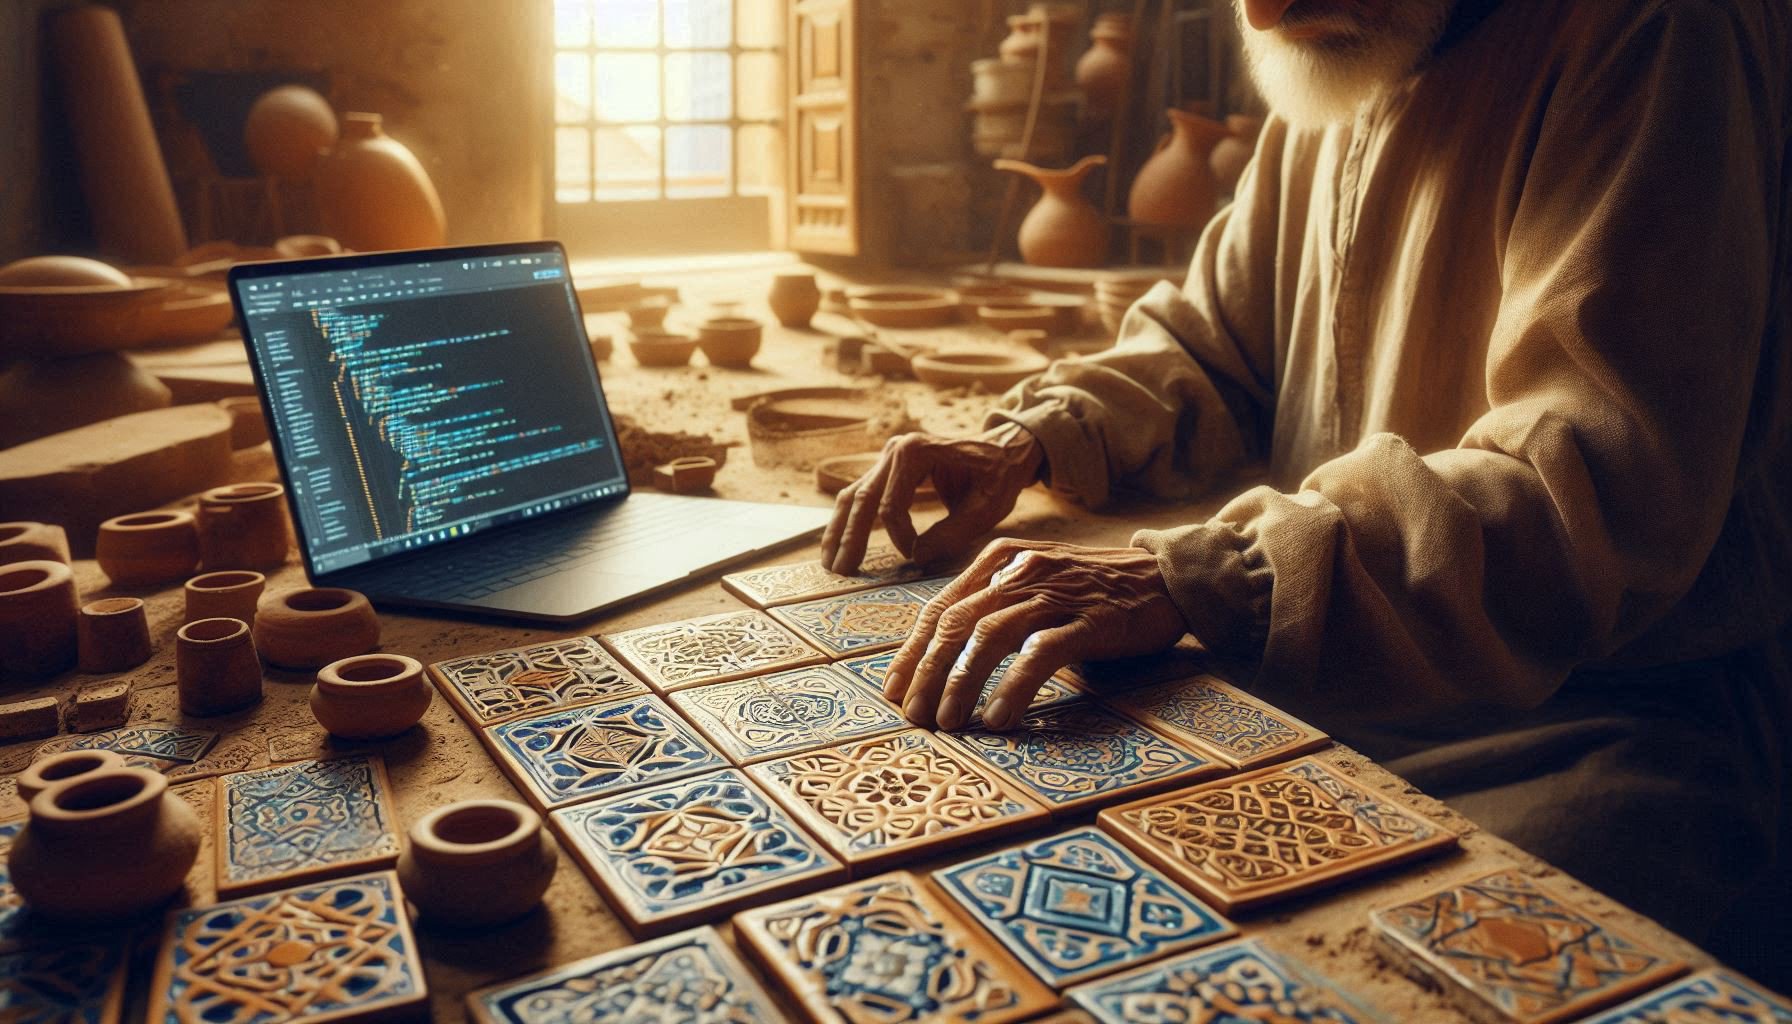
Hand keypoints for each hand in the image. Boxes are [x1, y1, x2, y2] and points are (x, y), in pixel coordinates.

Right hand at [819, 423, 1043, 574]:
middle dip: (850, 538)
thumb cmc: (998, 476)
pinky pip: (861, 494)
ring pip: (852, 495)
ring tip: (830, 564)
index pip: (892, 504)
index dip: (899, 538)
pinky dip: (848, 520)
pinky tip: (838, 545)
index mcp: (918, 451)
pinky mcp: (887, 468)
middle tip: (840, 572)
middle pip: (862, 498)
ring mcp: (888, 456)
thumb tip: (917, 559)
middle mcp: (896, 449)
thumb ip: (952, 534)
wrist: (1004, 451)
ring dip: (839, 531)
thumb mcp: (986, 508)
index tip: (914, 558)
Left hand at [882, 538, 1187, 730]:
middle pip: (955, 624)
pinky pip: (1040, 654)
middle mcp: (1021, 571)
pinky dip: (1012, 687)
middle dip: (927, 674)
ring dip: (960, 683)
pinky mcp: (1091, 620)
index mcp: (1000, 561)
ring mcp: (1056, 594)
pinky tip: (997, 718)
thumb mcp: (1034, 584)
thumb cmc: (1094, 589)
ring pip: (988, 637)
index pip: (940, 608)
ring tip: (948, 723)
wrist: (1168, 577)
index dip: (912, 653)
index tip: (894, 691)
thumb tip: (944, 657)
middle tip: (914, 717)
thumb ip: (994, 608)